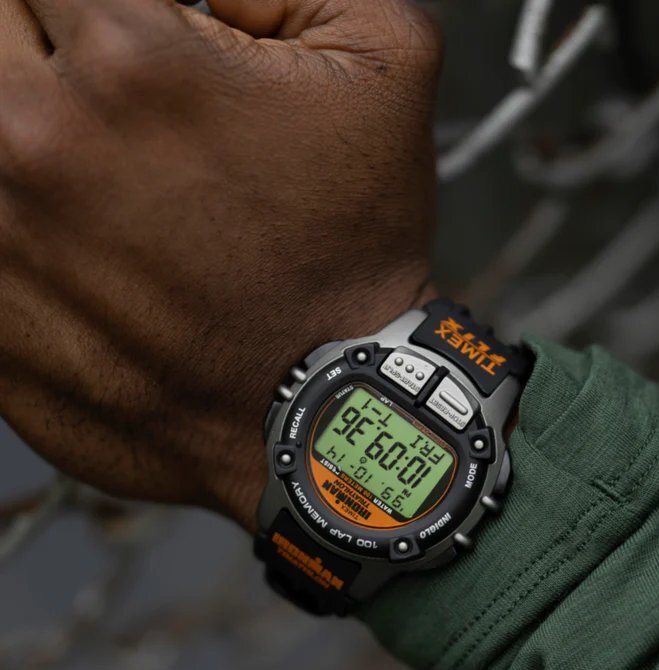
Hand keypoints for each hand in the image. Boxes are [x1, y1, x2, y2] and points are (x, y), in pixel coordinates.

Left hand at [0, 0, 441, 528]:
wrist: (323, 409)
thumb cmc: (351, 263)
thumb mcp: (388, 68)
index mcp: (133, 58)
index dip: (94, 7)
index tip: (125, 38)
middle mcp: (41, 139)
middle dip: (47, 49)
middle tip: (114, 104)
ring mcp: (1, 237)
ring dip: (28, 132)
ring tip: (103, 178)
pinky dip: (23, 224)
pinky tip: (89, 245)